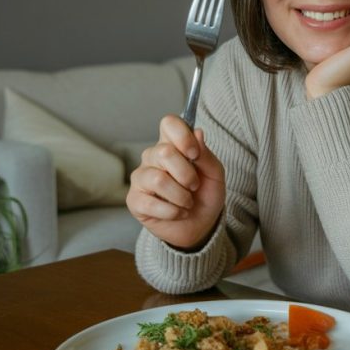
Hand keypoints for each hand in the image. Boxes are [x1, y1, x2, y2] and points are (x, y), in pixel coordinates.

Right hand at [126, 115, 225, 248]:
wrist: (200, 226)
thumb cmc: (205, 196)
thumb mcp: (214, 175)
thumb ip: (205, 154)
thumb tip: (197, 132)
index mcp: (172, 145)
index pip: (168, 123)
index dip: (182, 136)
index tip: (194, 154)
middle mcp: (152, 157)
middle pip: (164, 152)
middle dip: (187, 174)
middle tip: (194, 187)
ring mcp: (141, 178)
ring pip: (159, 179)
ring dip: (181, 196)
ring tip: (187, 203)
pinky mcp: (134, 200)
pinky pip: (151, 203)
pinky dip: (173, 212)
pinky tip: (178, 213)